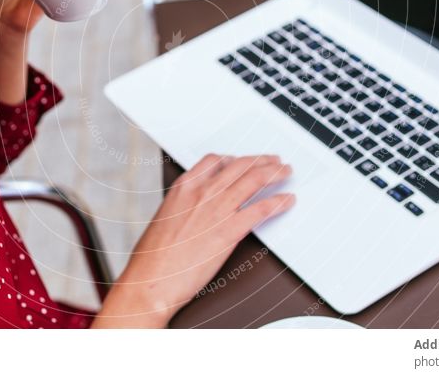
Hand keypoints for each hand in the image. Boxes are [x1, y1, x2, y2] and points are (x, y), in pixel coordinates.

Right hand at [92, 154, 294, 327]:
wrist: (151, 280)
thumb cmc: (153, 257)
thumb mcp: (165, 217)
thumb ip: (185, 206)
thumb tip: (198, 208)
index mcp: (184, 187)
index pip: (215, 160)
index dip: (234, 159)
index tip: (244, 161)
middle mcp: (202, 192)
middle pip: (239, 165)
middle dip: (261, 161)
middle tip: (273, 162)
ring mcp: (216, 209)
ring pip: (253, 180)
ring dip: (275, 173)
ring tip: (285, 172)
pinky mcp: (229, 231)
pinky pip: (261, 209)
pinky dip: (278, 202)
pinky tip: (287, 201)